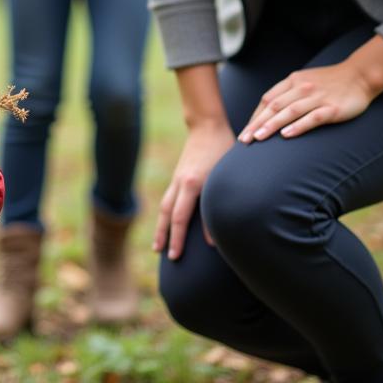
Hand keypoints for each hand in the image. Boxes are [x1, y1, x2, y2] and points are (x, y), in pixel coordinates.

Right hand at [154, 120, 234, 260]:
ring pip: (164, 206)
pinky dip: (165, 214)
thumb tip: (214, 239)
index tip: (175, 257)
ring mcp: (177, 178)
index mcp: (191, 184)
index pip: (179, 218)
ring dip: (160, 227)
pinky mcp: (179, 175)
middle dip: (164, 235)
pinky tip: (167, 222)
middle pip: (166, 214)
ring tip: (157, 245)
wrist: (207, 126)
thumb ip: (216, 206)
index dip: (177, 239)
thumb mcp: (224, 177)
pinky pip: (168, 198)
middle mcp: (180, 182)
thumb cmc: (222, 149)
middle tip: (161, 254)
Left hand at [238, 61, 376, 143]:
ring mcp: (316, 98)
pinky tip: (286, 135)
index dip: (255, 115)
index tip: (246, 131)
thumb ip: (288, 92)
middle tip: (244, 139)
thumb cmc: (330, 82)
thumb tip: (269, 109)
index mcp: (292, 80)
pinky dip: (298, 126)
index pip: (268, 99)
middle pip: (274, 106)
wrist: (360, 75)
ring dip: (272, 125)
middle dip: (257, 124)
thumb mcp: (304, 80)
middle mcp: (302, 88)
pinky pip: (312, 118)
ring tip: (258, 138)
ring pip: (289, 112)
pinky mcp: (332, 108)